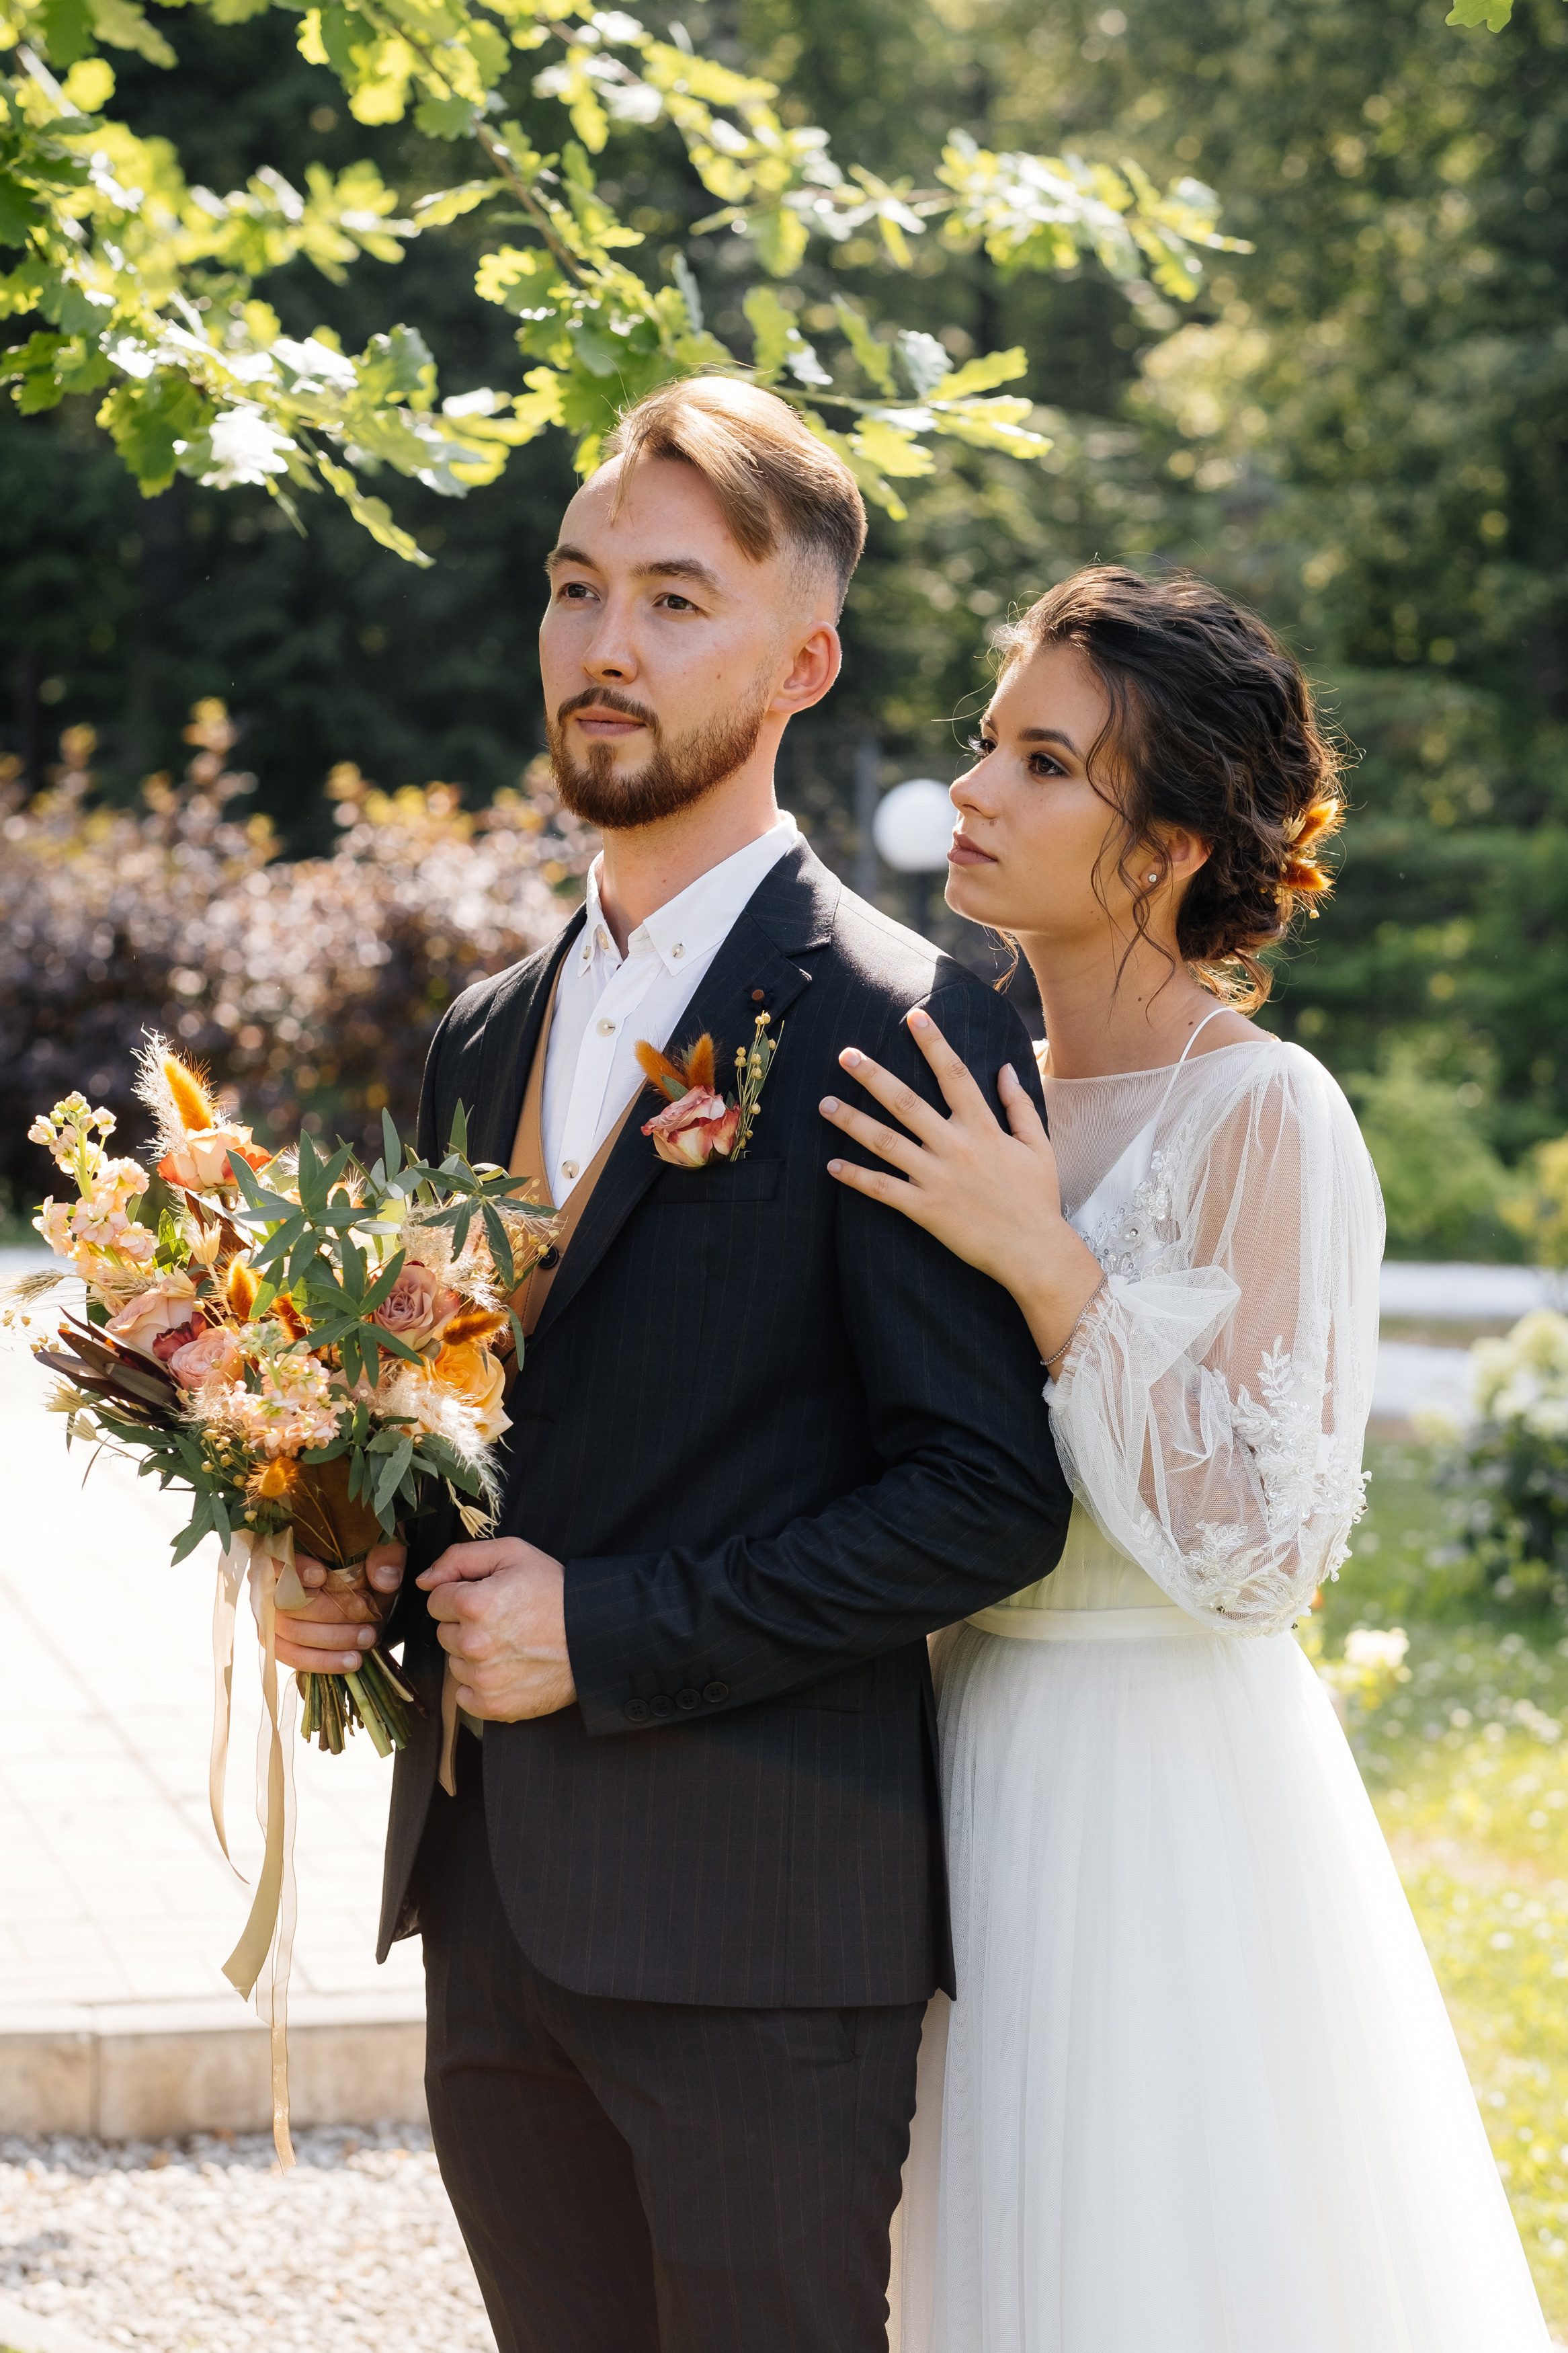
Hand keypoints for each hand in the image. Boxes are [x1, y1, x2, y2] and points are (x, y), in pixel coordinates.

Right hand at [271, 1541, 406, 1673]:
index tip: (322, 1576)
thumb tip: (385, 1580)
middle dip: (329, 1612)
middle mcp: (269, 1581)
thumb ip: (385, 1556)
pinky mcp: (278, 1641)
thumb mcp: (381, 1548)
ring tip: (367, 1638)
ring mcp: (270, 1614)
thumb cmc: (364, 1559)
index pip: (277, 1558)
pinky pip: (293, 1656)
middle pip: (287, 1601)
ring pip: (291, 1632)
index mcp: (285, 1548)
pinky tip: (352, 1660)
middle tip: (365, 1616)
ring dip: (331, 1639)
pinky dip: (323, 1661)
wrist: (363, 1586)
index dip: (295, 1569)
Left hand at [417, 1537, 575, 1719]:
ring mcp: (483, 1679)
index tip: (487, 1597)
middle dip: (465, 1625)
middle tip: (502, 1620)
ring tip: (509, 1644)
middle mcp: (474, 1644)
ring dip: (473, 1655)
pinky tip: (506, 1669)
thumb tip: (424, 1580)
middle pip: (444, 1633)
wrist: (594, 1635)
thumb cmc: (555, 1591)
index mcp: (474, 1603)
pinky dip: (479, 1685)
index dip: (460, 1594)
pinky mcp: (494, 1705)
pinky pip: (464, 1696)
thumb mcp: (512, 1554)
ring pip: (455, 1663)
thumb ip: (459, 1558)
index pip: (436, 1600)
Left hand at [819, 1006, 1104, 1368]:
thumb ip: (1019, 1105)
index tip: (914, 1018)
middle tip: (845, 1054)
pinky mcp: (925, 1208)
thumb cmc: (1037, 1198)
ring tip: (824, 1104)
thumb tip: (1004, 1068)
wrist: (1033, 1250)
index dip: (934, 1044)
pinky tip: (832, 1165)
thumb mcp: (1038, 1146)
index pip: (954, 1075)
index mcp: (983, 1128)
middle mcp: (955, 1147)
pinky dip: (856, 1177)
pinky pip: (883, 1189)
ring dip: (852, 1121)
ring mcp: (936, 1177)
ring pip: (885, 1143)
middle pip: (906, 1102)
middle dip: (873, 1076)